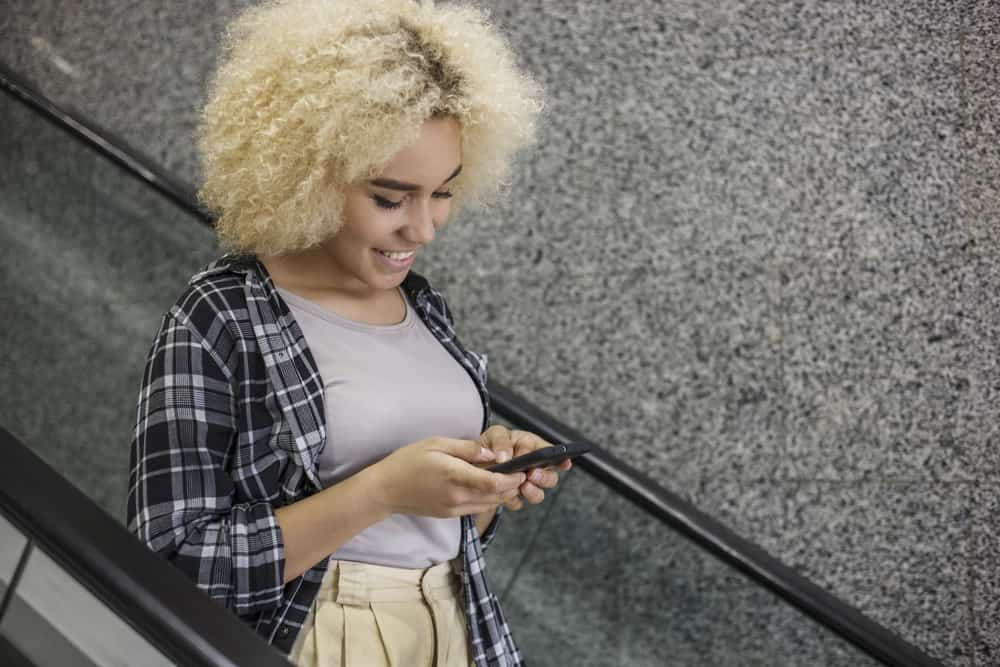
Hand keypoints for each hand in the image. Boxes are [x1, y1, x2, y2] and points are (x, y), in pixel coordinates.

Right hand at [369, 436, 525, 517]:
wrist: (384, 490)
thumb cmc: (407, 461)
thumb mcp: (436, 443)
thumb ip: (466, 448)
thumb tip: (491, 454)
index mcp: (454, 476)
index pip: (493, 483)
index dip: (512, 478)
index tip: (522, 469)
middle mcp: (457, 497)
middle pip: (496, 496)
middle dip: (512, 486)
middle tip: (522, 472)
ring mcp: (454, 509)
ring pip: (489, 504)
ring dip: (502, 493)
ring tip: (508, 478)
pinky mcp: (450, 514)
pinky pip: (477, 508)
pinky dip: (488, 499)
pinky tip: (488, 486)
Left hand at [478, 425, 571, 509]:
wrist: (474, 463)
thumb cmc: (490, 445)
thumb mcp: (495, 435)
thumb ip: (501, 442)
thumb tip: (505, 458)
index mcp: (533, 447)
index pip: (551, 452)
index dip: (559, 458)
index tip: (562, 462)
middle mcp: (534, 467)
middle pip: (551, 477)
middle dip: (544, 477)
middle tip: (532, 474)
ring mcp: (525, 484)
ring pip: (539, 494)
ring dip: (533, 491)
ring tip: (523, 486)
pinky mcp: (513, 497)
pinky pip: (518, 503)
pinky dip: (512, 500)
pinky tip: (506, 495)